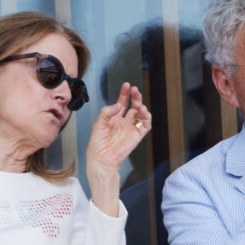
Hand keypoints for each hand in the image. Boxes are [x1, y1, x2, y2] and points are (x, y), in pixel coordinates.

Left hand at [86, 82, 151, 215]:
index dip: (125, 94)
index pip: (122, 103)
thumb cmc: (97, 144)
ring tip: (138, 102)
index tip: (127, 85)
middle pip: (133, 106)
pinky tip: (143, 111)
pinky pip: (145, 125)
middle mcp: (123, 123)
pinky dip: (147, 117)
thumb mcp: (99, 123)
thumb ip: (108, 111)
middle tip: (134, 90)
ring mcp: (130, 129)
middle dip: (135, 97)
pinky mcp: (137, 136)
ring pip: (140, 114)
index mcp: (114, 119)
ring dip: (141, 105)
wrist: (101, 159)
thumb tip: (120, 105)